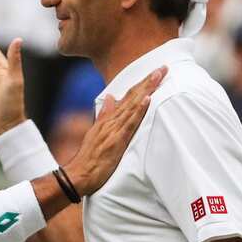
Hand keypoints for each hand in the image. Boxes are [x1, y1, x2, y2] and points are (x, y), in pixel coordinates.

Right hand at [62, 67, 165, 194]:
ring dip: (146, 89)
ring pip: (133, 105)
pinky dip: (138, 110)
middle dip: (148, 81)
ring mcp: (114, 129)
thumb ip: (104, 114)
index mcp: (109, 118)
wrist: (78, 174)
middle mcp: (112, 120)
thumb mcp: (96, 132)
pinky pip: (130, 123)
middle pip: (132, 96)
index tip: (154, 73)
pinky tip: (146, 99)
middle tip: (163, 67)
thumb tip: (110, 97)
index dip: (141, 84)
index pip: (128, 96)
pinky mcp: (117, 140)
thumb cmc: (89, 157)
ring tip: (158, 76)